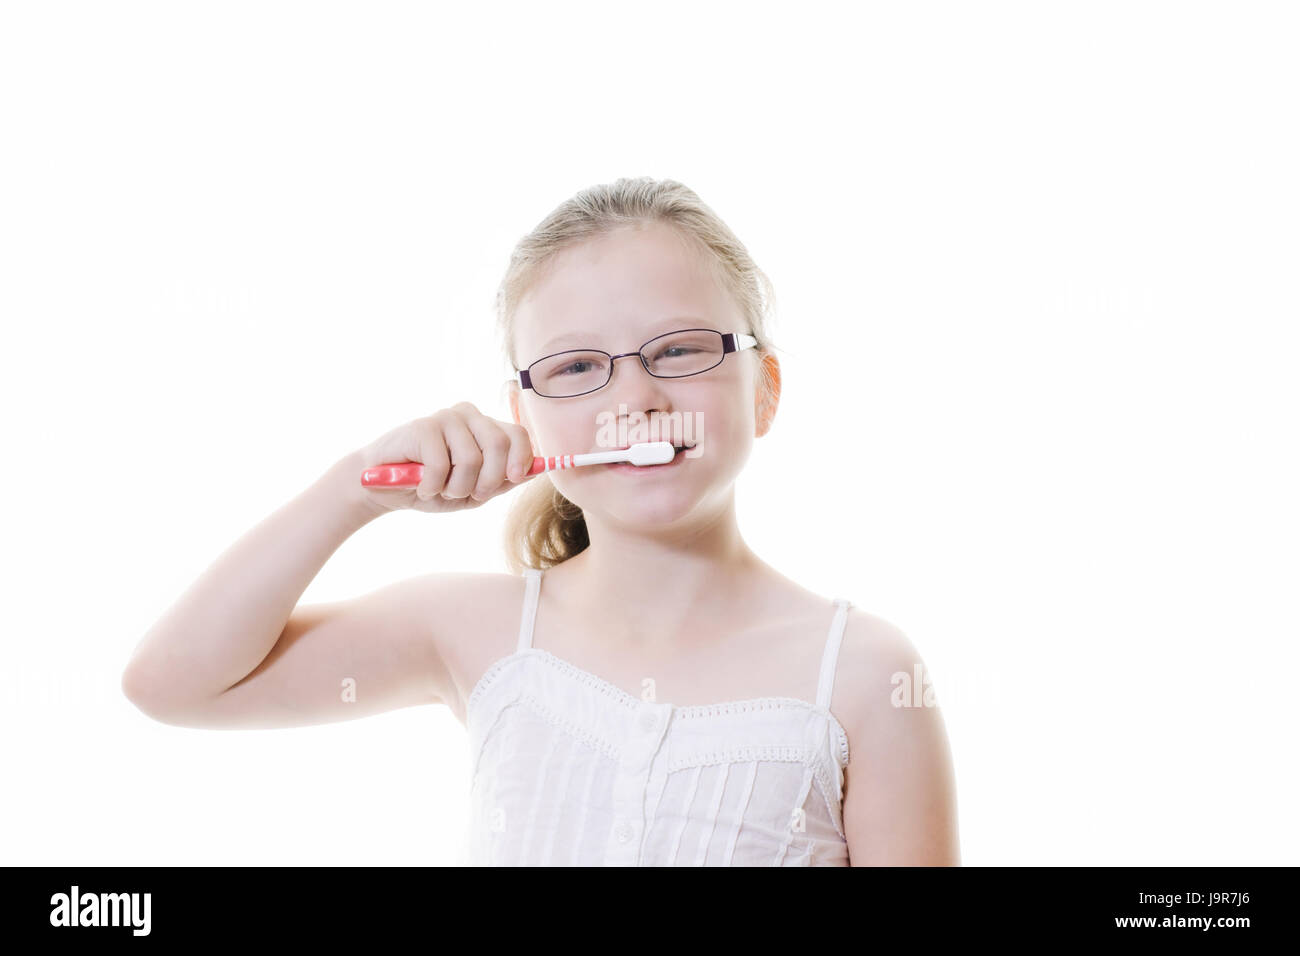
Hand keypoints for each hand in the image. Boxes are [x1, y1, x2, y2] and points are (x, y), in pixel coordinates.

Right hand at [355, 403, 538, 514]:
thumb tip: (536, 470)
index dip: (522, 459)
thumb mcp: (474, 491)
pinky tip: (421, 486)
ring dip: (456, 487)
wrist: (383, 489)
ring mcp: (445, 418)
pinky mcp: (423, 426)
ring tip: (440, 488)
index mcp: (485, 427)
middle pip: (499, 444)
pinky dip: (432, 486)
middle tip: (467, 493)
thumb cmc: (432, 487)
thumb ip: (503, 480)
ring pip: (472, 459)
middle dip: (487, 481)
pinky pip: (442, 465)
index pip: (518, 435)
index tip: (513, 479)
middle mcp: (469, 415)